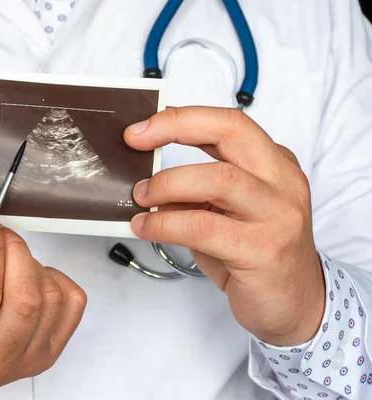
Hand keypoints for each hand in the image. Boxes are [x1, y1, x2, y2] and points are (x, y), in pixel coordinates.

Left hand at [124, 107, 324, 346]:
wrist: (294, 304)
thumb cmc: (254, 254)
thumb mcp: (225, 212)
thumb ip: (195, 191)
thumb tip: (145, 178)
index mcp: (275, 164)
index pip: (229, 123)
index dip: (182, 118)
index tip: (141, 128)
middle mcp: (282, 182)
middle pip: (231, 132)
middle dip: (175, 128)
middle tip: (135, 142)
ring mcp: (278, 214)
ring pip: (219, 178)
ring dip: (168, 184)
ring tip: (141, 197)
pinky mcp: (264, 250)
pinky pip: (204, 227)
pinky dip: (166, 224)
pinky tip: (147, 228)